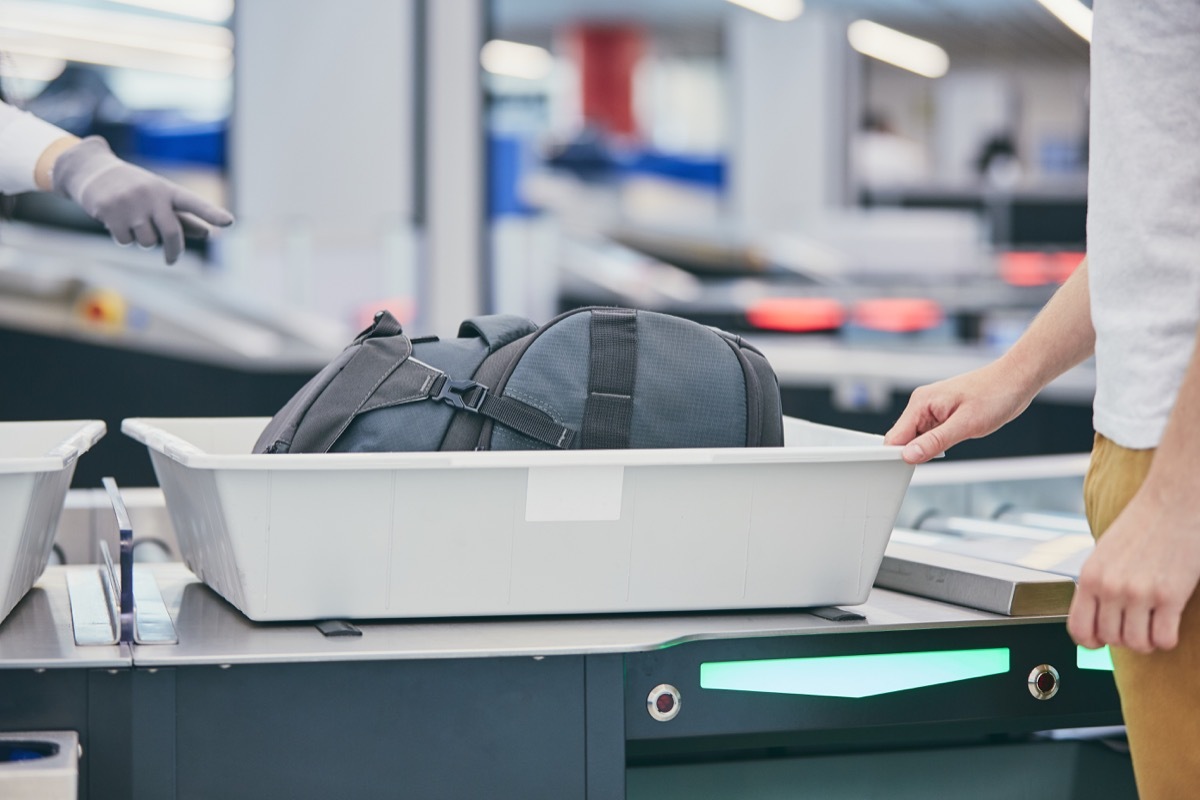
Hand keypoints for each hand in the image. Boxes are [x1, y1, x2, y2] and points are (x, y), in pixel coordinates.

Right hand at [52, 136, 232, 264]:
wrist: (92, 171)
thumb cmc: (135, 188)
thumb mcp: (158, 197)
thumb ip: (181, 216)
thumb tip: (206, 234)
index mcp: (167, 190)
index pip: (193, 203)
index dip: (211, 213)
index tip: (230, 222)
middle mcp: (151, 195)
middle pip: (171, 233)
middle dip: (174, 251)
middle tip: (171, 260)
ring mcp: (130, 203)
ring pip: (147, 241)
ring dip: (142, 240)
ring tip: (132, 222)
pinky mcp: (110, 211)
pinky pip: (125, 241)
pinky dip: (123, 238)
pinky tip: (115, 221)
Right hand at [884, 359, 1036, 463]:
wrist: (1015, 380)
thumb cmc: (995, 395)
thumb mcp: (965, 425)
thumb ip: (934, 441)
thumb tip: (909, 456)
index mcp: (921, 402)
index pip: (895, 436)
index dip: (897, 456)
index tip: (907, 470)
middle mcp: (922, 404)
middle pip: (903, 438)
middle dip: (913, 453)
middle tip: (935, 459)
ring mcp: (931, 408)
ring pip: (917, 438)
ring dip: (928, 448)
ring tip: (952, 443)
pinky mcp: (942, 413)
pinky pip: (929, 434)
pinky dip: (937, 443)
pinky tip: (954, 440)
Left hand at [1068, 483, 1199, 652]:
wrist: (1172, 501)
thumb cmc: (1140, 525)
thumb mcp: (1104, 554)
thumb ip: (1097, 584)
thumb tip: (1095, 616)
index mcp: (1089, 577)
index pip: (1079, 629)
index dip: (1091, 642)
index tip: (1102, 641)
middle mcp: (1110, 587)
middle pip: (1111, 639)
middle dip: (1124, 639)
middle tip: (1135, 625)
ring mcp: (1139, 593)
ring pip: (1137, 644)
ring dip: (1146, 642)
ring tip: (1152, 626)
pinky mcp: (1170, 595)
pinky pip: (1164, 639)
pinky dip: (1166, 639)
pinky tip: (1168, 623)